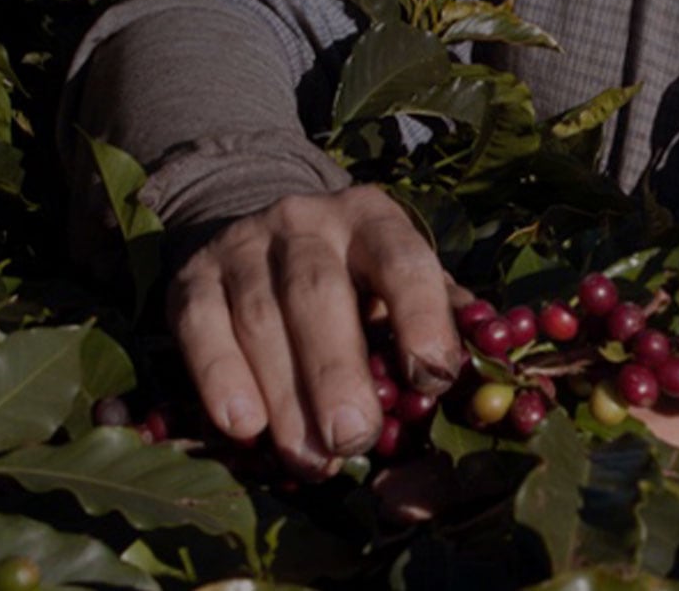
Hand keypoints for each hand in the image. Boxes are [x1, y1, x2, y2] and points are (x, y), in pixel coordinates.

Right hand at [167, 184, 463, 476]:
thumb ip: (438, 318)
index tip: (432, 378)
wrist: (261, 235)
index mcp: (373, 218)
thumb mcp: (396, 281)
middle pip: (318, 291)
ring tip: (310, 460)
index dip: (419, 316)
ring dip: (285, 397)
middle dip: (337, 370)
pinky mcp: (192, 278)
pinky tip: (245, 429)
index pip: (402, 259)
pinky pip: (201, 328)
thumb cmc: (353, 278)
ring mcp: (245, 244)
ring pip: (261, 318)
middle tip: (354, 436)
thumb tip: (486, 377)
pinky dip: (220, 379)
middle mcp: (307, 221)